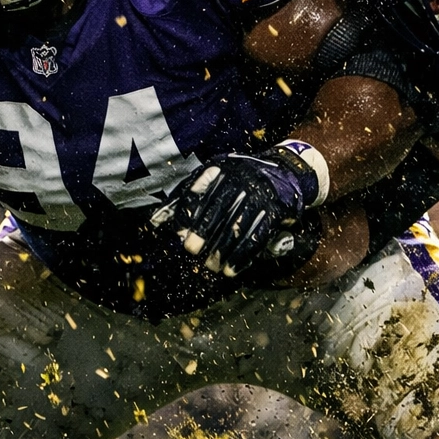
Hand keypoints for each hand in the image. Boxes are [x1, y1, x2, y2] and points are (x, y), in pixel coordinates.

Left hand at [149, 142, 320, 278]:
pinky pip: (258, 236)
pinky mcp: (275, 211)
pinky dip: (244, 256)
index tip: (177, 232)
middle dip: (204, 231)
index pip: (198, 191)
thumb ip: (183, 198)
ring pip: (238, 225)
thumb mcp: (212, 179)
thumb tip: (153, 223)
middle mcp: (240, 179)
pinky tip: (232, 270)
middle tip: (191, 250)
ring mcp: (259, 195)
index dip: (187, 212)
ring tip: (211, 266)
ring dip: (223, 249)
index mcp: (220, 169)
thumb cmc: (238, 178)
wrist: (284, 172)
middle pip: (219, 208)